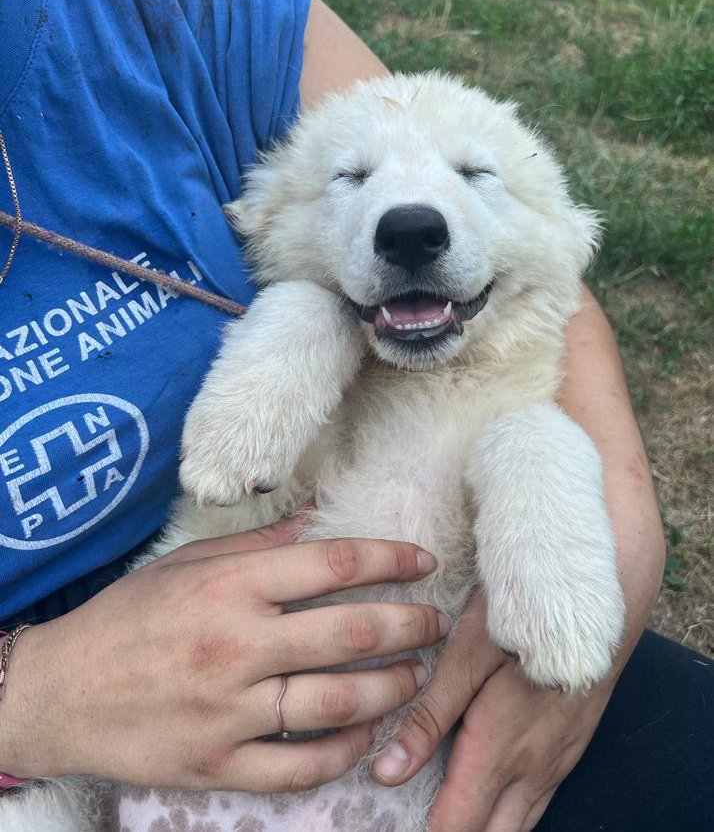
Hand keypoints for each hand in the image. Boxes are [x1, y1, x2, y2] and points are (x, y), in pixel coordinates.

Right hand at [0, 519, 447, 791]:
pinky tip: (365, 734)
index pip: (331, 564)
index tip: (421, 560)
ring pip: (337, 702)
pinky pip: (300, 765)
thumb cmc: (128, 617)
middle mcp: (236, 646)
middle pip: (350, 633)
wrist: (62, 692)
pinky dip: (344, 751)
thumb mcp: (187, 564)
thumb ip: (259, 545)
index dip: (388, 558)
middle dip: (407, 625)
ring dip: (390, 688)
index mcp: (229, 587)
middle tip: (434, 622)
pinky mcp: (217, 765)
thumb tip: (318, 519)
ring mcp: (228, 712)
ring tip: (413, 676)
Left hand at [372, 593, 611, 831]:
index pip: (455, 827)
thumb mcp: (465, 658)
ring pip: (520, 825)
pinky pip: (541, 802)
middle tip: (424, 821)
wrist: (593, 602)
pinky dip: (512, 814)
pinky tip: (496, 797)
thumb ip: (428, 718)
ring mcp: (558, 762)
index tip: (401, 826)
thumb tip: (388, 772)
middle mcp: (531, 770)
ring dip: (486, 829)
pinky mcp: (574, 748)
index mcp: (497, 751)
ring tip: (454, 817)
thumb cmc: (522, 619)